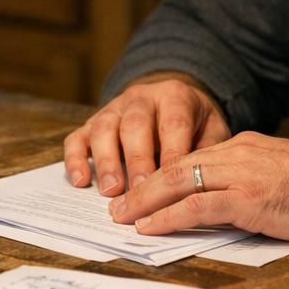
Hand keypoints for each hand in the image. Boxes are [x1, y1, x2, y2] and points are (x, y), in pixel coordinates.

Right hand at [63, 73, 230, 195]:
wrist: (170, 100)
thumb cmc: (194, 123)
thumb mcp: (213, 129)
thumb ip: (210, 150)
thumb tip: (203, 180)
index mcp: (174, 96)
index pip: (173, 124)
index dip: (171, 153)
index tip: (171, 182)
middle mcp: (140, 98)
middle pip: (135, 126)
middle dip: (136, 160)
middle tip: (138, 191)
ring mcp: (113, 110)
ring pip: (103, 129)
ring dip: (106, 161)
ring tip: (110, 191)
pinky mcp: (92, 123)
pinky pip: (77, 137)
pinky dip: (75, 159)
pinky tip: (80, 181)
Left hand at [108, 131, 288, 241]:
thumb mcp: (284, 174)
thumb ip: (255, 179)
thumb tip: (232, 202)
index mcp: (246, 146)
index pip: (191, 159)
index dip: (161, 175)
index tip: (140, 190)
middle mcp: (238, 154)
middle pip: (175, 167)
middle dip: (142, 187)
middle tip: (117, 205)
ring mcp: (242, 175)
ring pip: (178, 183)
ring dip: (145, 202)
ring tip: (122, 218)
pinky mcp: (249, 200)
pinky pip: (197, 206)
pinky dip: (168, 216)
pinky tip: (148, 227)